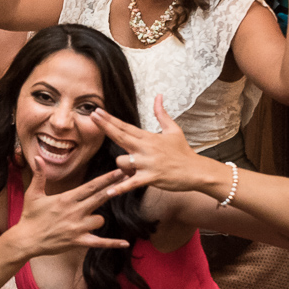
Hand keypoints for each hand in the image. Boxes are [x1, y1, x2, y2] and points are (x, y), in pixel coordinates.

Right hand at [16, 158, 129, 256]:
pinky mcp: (78, 241)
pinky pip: (99, 242)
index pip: (91, 186)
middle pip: (100, 198)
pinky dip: (112, 243)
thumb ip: (39, 175)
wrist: (26, 239)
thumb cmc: (30, 216)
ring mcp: (77, 227)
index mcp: (66, 199)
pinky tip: (125, 243)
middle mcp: (74, 212)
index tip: (119, 171)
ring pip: (100, 220)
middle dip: (115, 187)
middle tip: (129, 178)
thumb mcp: (33, 194)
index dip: (107, 178)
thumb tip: (36, 157)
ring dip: (99, 219)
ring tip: (90, 219)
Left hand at [90, 96, 205, 195]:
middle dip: (105, 126)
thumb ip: (161, 113)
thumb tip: (158, 96)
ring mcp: (147, 163)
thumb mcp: (173, 129)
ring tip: (129, 170)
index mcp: (148, 138)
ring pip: (122, 162)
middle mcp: (145, 148)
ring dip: (120, 166)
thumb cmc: (183, 151)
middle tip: (92, 116)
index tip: (97, 112)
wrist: (196, 171)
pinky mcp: (150, 178)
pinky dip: (120, 188)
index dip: (110, 119)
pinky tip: (109, 192)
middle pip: (120, 136)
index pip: (125, 126)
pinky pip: (131, 183)